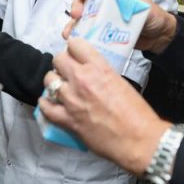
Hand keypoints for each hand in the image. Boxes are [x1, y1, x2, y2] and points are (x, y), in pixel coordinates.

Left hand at [38, 37, 170, 175]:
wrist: (137, 139)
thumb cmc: (136, 112)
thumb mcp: (120, 82)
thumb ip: (102, 74)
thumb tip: (92, 74)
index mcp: (99, 67)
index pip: (75, 44)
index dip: (74, 48)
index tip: (75, 54)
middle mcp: (82, 79)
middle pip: (58, 59)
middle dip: (62, 63)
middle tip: (67, 71)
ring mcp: (72, 99)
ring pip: (49, 80)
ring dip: (53, 82)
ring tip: (59, 88)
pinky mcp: (67, 119)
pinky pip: (45, 107)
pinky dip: (46, 104)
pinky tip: (49, 103)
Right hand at [63, 0, 177, 53]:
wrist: (159, 37)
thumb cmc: (153, 16)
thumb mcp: (143, 5)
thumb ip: (130, 2)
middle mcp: (106, 5)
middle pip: (85, 2)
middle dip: (77, 7)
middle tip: (76, 16)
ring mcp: (103, 20)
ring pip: (82, 19)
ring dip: (73, 24)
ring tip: (69, 32)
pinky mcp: (103, 34)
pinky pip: (88, 34)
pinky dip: (79, 37)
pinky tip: (74, 41)